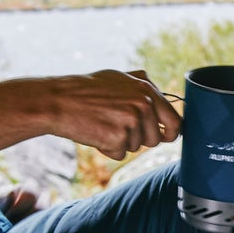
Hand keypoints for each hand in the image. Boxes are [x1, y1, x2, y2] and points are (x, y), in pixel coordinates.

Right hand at [38, 69, 182, 159]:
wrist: (58, 101)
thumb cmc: (85, 90)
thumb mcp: (118, 78)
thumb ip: (143, 88)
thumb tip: (165, 100)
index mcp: (146, 89)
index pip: (175, 120)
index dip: (171, 133)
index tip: (165, 138)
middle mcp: (143, 103)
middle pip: (156, 139)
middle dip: (140, 140)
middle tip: (117, 127)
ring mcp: (132, 120)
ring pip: (136, 147)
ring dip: (121, 142)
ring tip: (102, 125)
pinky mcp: (118, 137)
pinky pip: (120, 154)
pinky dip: (108, 149)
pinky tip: (95, 133)